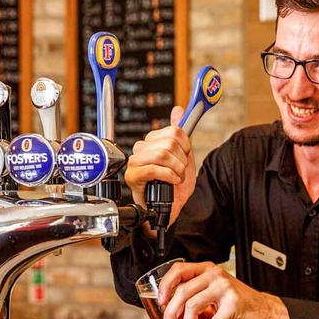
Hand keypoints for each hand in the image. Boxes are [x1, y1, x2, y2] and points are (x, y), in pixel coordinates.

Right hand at [125, 106, 195, 226]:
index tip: (184, 157)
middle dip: (181, 160)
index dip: (186, 146)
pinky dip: (169, 176)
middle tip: (179, 171)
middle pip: (169, 142)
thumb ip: (180, 134)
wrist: (170, 208)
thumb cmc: (173, 186)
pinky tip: (170, 182)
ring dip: (176, 169)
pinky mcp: (132, 175)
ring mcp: (135, 161)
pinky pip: (154, 168)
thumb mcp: (183, 156)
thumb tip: (178, 109)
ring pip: (162, 154)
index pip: (174, 131)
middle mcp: (140, 148)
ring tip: (175, 177)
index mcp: (152, 141)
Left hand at [158, 261, 289, 318]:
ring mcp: (224, 288)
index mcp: (206, 269)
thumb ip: (194, 296)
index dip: (166, 285)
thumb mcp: (212, 293)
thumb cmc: (235, 302)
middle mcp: (214, 275)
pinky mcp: (234, 304)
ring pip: (193, 306)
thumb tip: (170, 314)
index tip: (160, 302)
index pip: (178, 270)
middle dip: (171, 312)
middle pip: (183, 291)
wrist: (264, 310)